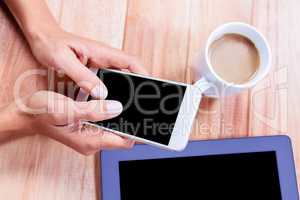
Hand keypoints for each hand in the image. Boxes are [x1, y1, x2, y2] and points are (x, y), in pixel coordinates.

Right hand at [0, 91, 133, 154]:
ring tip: (132, 100)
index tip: (147, 118)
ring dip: (123, 116)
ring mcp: (90, 135)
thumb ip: (93, 111)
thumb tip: (118, 108)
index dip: (137, 131)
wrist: (25, 114)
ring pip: (115, 127)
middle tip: (142, 104)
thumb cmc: (41, 112)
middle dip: (133, 121)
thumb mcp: (67, 110)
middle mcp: (92, 141)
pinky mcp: (87, 128)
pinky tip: (115, 100)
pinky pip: (106, 122)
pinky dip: (112, 112)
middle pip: (122, 135)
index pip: (124, 141)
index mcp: (89, 140)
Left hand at [5, 0, 147, 97]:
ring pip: (121, 77)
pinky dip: (115, 90)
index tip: (152, 87)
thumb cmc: (51, 44)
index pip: (130, 62)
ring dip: (127, 89)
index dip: (144, 74)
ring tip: (131, 106)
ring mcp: (100, 64)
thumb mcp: (63, 61)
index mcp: (102, 52)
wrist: (41, 37)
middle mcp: (104, 58)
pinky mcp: (94, 69)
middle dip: (139, 85)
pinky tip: (111, 102)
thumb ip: (82, 76)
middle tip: (143, 103)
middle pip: (130, 71)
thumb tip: (101, 95)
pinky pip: (110, 80)